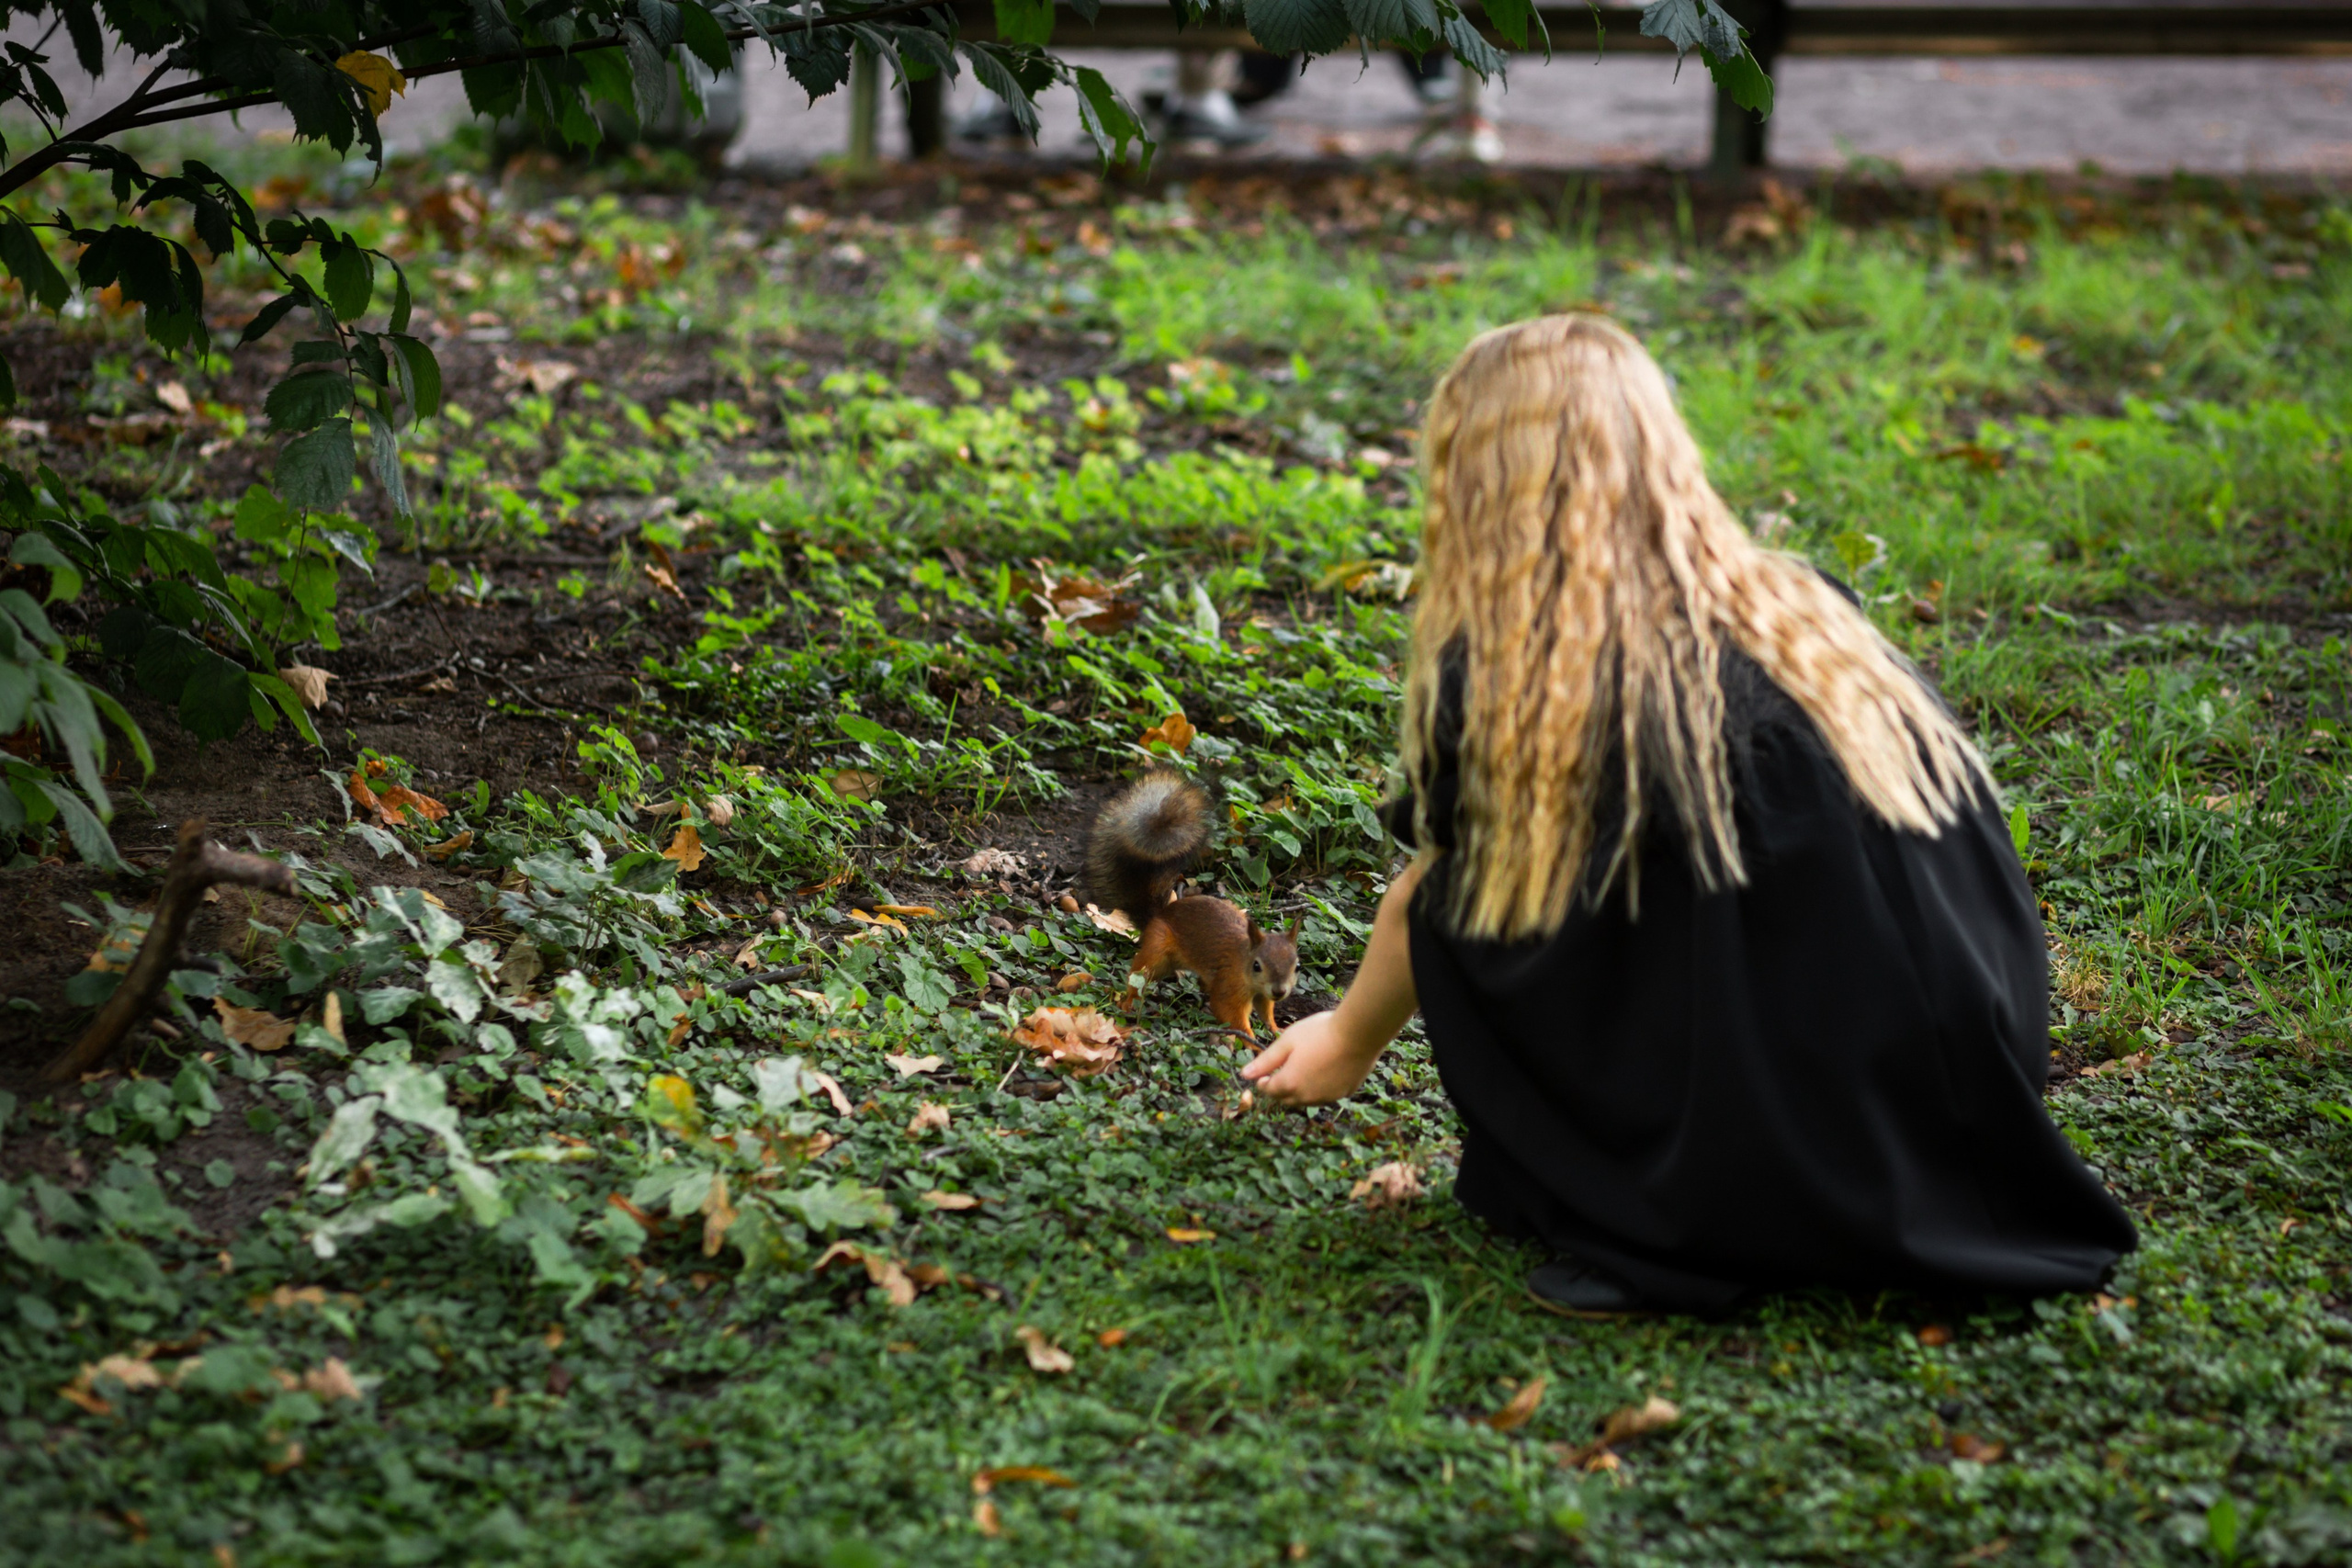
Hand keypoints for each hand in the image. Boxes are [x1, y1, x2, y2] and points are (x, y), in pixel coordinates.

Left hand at [1242, 1008, 1380, 1107]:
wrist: (1358, 1034)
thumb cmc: (1319, 1033)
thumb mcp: (1286, 1042)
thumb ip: (1265, 1061)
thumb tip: (1245, 1074)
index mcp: (1289, 1084)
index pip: (1268, 1091)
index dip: (1263, 1081)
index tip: (1265, 1071)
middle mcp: (1307, 1097)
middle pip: (1286, 1098)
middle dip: (1280, 1087)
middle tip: (1283, 1070)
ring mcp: (1327, 1097)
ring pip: (1306, 1099)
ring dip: (1300, 1089)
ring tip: (1304, 1067)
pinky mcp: (1344, 1093)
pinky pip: (1326, 1095)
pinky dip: (1320, 1087)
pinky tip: (1325, 1069)